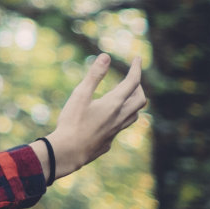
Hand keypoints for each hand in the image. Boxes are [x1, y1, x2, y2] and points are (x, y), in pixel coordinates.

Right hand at [50, 53, 147, 178]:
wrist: (69, 152)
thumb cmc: (72, 122)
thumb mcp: (80, 95)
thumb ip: (94, 76)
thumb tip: (105, 57)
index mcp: (114, 104)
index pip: (133, 82)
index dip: (137, 68)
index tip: (137, 58)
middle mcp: (120, 117)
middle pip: (140, 99)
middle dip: (139, 86)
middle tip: (131, 77)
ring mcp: (116, 130)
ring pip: (135, 114)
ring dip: (134, 102)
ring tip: (126, 96)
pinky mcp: (109, 140)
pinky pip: (123, 126)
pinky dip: (124, 116)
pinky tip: (111, 117)